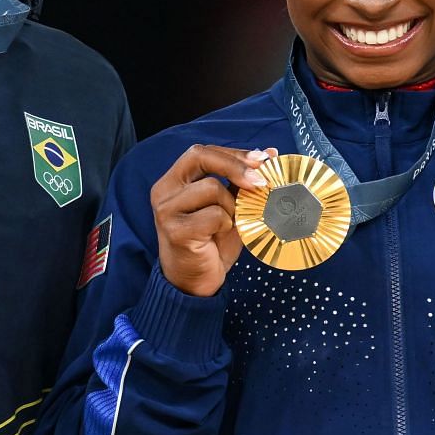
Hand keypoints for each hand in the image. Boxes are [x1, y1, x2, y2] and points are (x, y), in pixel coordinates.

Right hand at [154, 145, 268, 297]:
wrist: (195, 282)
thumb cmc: (211, 243)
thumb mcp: (228, 206)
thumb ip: (241, 182)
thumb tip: (270, 154)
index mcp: (174, 180)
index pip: (203, 152)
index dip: (234, 153)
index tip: (264, 159)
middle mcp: (164, 190)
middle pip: (201, 157)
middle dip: (236, 165)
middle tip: (260, 181)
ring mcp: (166, 210)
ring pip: (212, 188)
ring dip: (230, 206)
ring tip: (226, 225)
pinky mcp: (175, 230)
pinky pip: (214, 215)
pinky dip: (225, 225)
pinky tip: (216, 237)